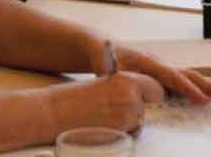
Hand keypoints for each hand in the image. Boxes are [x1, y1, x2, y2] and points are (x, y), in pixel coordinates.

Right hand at [45, 72, 164, 134]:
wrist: (56, 111)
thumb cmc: (76, 98)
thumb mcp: (105, 86)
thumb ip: (124, 90)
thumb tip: (137, 100)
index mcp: (127, 78)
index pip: (155, 87)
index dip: (151, 94)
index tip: (149, 98)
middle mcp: (132, 93)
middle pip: (150, 105)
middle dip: (141, 108)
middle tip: (121, 111)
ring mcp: (129, 112)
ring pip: (140, 119)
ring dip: (128, 121)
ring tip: (105, 119)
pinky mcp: (122, 128)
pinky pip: (132, 133)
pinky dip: (122, 132)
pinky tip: (104, 127)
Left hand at [111, 45, 210, 104]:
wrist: (103, 46)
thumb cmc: (104, 57)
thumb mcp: (107, 67)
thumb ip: (118, 77)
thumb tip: (131, 89)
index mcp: (149, 63)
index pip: (173, 78)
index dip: (189, 89)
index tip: (203, 101)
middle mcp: (162, 64)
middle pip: (191, 75)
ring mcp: (165, 67)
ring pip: (194, 76)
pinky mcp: (165, 73)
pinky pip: (188, 79)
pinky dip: (204, 84)